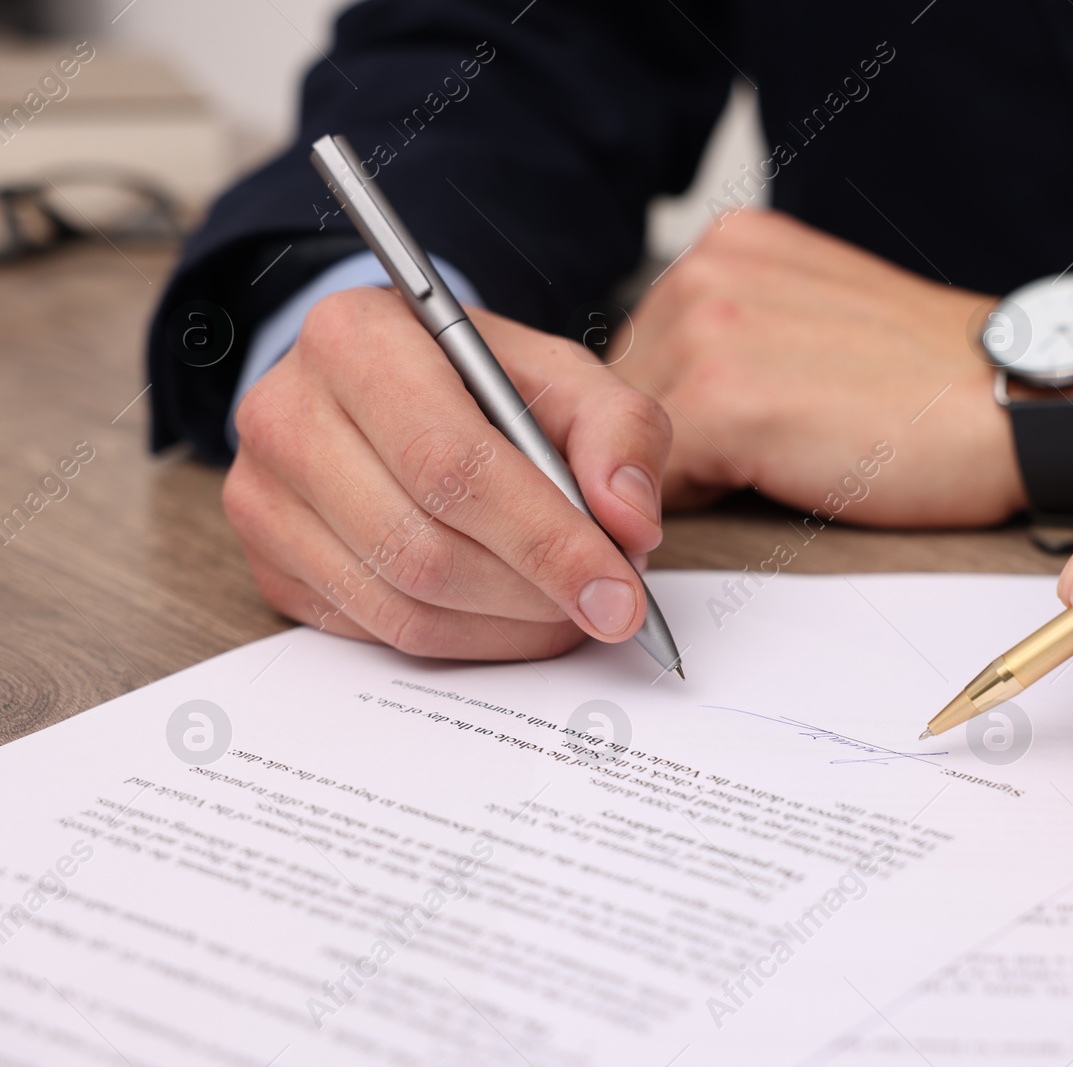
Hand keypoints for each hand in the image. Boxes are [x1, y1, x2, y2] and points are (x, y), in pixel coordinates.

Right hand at [224, 287, 670, 659]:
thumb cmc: (486, 381)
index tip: (619, 591)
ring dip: (509, 626)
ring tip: (569, 605)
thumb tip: (629, 524)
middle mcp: (286, 413)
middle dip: (535, 592)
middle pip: (424, 548)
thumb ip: (620, 432)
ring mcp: (263, 495)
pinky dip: (468, 639)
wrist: (398, 385)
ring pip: (403, 604)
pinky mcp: (269, 563)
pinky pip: (378, 632)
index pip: (452, 464)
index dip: (545, 540)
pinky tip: (515, 615)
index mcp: (356, 338)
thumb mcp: (568, 377)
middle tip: (606, 603)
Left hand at [612, 210, 1025, 525]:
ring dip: (675, 480)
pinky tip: (766, 492)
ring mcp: (707, 327)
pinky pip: (647, 480)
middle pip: (621, 395)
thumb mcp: (815, 327)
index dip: (665, 416)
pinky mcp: (720, 399)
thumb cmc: (932, 388)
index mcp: (730, 246)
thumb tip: (660, 416)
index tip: (710, 452)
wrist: (1014, 408)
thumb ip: (736, 343)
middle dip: (664, 447)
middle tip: (750, 471)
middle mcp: (705, 268)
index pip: (640, 352)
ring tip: (770, 476)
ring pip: (624, 441)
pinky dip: (685, 509)